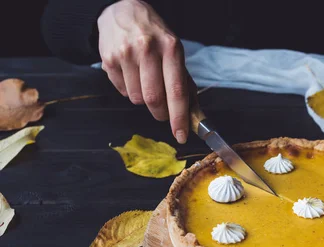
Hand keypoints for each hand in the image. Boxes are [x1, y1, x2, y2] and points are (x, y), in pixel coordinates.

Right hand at [98, 0, 192, 142]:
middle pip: (154, 99)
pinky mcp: (108, 59)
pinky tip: (131, 74)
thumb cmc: (154, 35)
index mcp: (171, 48)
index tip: (181, 135)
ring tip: (145, 81)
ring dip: (143, 99)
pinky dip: (129, 90)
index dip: (179, 118)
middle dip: (161, 113)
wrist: (122, 10)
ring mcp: (126, 54)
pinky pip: (122, 91)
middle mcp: (148, 49)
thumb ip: (183, 82)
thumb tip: (193, 114)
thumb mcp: (174, 51)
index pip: (177, 91)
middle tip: (163, 113)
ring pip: (137, 98)